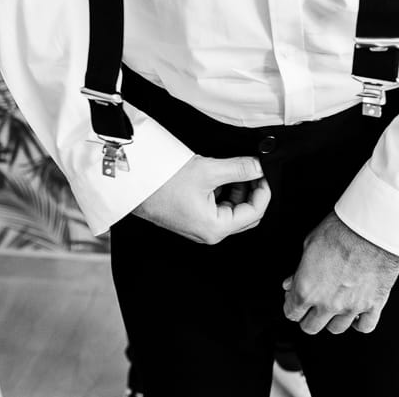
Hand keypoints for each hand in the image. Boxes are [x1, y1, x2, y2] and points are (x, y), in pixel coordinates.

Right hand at [132, 154, 270, 244]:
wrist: (135, 183)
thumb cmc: (163, 183)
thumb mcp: (209, 171)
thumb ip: (239, 168)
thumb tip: (259, 166)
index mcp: (215, 228)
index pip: (255, 212)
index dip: (264, 190)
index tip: (264, 172)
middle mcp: (209, 233)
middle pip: (246, 214)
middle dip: (251, 190)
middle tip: (252, 169)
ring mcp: (201, 227)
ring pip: (233, 209)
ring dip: (238, 189)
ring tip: (232, 169)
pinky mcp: (194, 218)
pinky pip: (218, 207)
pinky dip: (224, 191)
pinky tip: (218, 175)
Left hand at [283, 211, 398, 334]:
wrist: (372, 227)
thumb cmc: (341, 230)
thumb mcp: (309, 244)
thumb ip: (299, 270)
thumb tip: (291, 282)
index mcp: (307, 289)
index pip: (291, 313)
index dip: (291, 306)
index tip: (294, 300)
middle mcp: (328, 303)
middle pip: (311, 327)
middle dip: (308, 316)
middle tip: (311, 306)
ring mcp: (352, 306)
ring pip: (337, 328)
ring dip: (332, 319)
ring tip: (334, 306)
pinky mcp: (374, 303)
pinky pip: (366, 326)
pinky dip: (360, 323)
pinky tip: (356, 314)